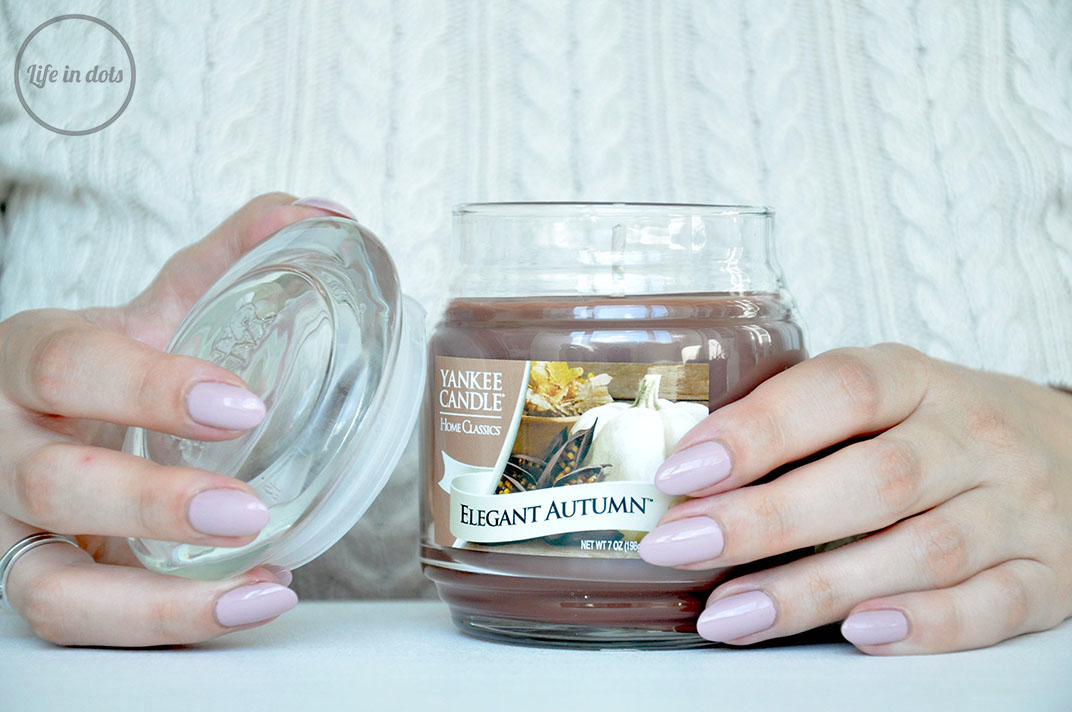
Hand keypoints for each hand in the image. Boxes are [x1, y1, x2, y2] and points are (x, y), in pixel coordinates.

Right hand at [0, 193, 352, 645]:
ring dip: (158, 599)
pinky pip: (81, 623)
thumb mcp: (146, 311)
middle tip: (249, 510)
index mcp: (32, 362)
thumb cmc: (94, 370)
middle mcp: (6, 449)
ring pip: (53, 585)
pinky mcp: (40, 582)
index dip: (150, 387)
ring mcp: (14, 529)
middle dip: (151, 501)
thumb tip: (320, 212)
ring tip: (258, 587)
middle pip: (54, 482)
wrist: (24, 420)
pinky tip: (249, 604)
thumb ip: (226, 260)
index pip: (70, 366)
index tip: (243, 404)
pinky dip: (164, 625)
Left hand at [638, 344, 1071, 653]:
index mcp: (917, 381)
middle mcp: (973, 438)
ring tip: (729, 613)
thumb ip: (805, 426)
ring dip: (816, 588)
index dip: (758, 430)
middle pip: (873, 479)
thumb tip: (689, 477)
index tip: (681, 472)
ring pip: (922, 550)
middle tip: (679, 547)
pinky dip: (924, 624)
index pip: (839, 391)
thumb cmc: (943, 429)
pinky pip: (992, 606)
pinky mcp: (1050, 575)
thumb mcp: (886, 399)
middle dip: (764, 519)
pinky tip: (856, 634)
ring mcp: (1017, 508)